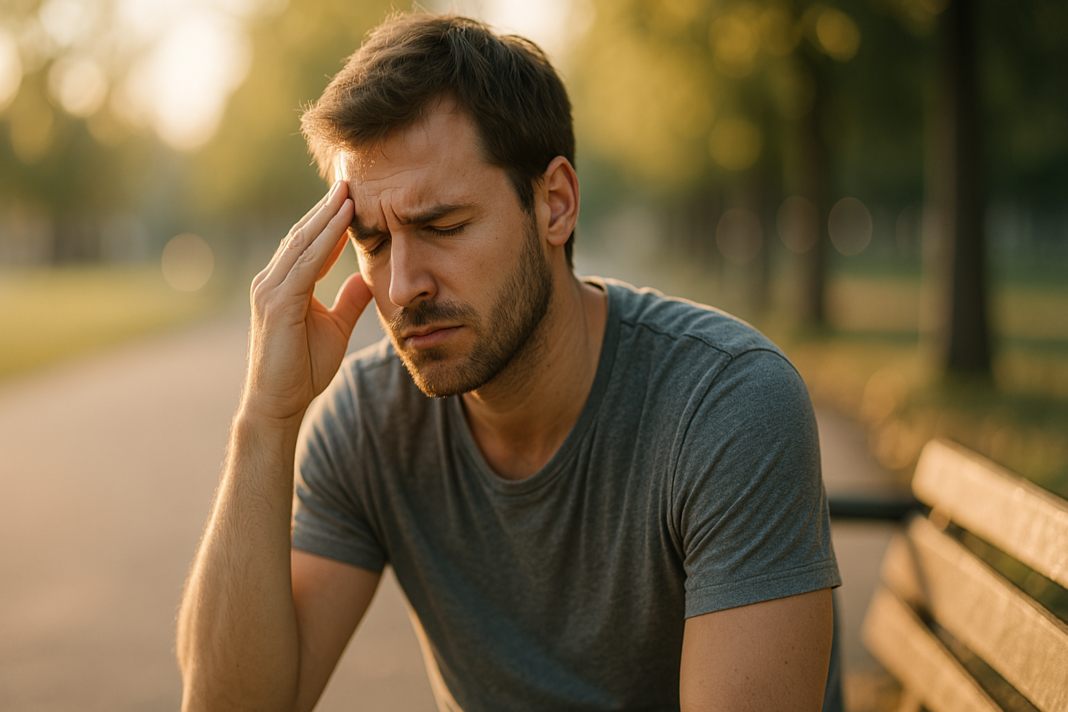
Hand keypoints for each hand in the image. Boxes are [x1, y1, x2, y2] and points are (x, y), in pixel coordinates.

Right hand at [243, 181, 371, 423]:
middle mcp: (272, 280)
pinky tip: (343, 219)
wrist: (278, 405)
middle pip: (303, 234)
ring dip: (327, 214)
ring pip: (303, 241)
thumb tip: (367, 279)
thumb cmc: (302, 369)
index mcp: (284, 284)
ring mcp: (270, 289)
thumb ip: (349, 301)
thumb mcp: (336, 327)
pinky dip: (326, 238)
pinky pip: (306, 262)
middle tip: (350, 179)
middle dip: (327, 207)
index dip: (329, 219)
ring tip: (349, 189)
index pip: (308, 243)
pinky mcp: (278, 302)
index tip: (352, 196)